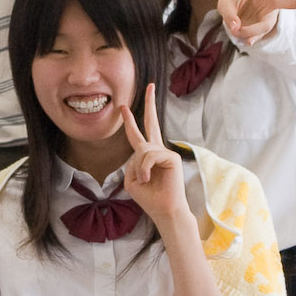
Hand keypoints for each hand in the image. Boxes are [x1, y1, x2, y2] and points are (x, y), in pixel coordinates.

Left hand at [120, 85, 194, 233]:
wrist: (164, 210)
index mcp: (147, 156)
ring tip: (144, 181)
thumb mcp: (132, 179)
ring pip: (142, 149)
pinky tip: (148, 178)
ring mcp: (166, 152)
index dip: (130, 121)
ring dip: (139, 168)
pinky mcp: (172, 156)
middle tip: (150, 85)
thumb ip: (132, 162)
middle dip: (150, 104)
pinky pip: (149, 156)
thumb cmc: (149, 197)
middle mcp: (158, 150)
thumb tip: (142, 151)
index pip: (137, 135)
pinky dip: (144, 169)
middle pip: (152, 122)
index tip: (123, 107)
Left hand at [215, 0, 295, 44]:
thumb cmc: (231, 4)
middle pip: (292, 3)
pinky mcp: (264, 30)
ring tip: (234, 27)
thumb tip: (237, 28)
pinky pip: (256, 37)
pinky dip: (247, 37)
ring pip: (262, 27)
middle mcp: (270, 2)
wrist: (232, 18)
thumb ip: (228, 14)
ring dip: (244, 30)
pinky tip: (246, 39)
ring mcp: (269, 18)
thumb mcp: (224, 4)